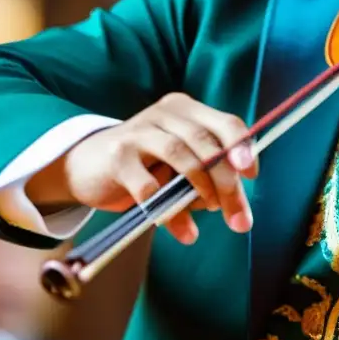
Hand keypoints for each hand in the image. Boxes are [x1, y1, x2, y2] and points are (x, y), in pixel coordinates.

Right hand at [28, 93, 257, 244]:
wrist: (86, 167)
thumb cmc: (145, 168)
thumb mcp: (180, 170)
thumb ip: (209, 183)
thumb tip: (240, 216)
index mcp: (188, 110)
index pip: (227, 123)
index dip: (243, 148)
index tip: (252, 175)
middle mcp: (167, 113)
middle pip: (208, 143)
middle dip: (228, 182)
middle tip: (239, 217)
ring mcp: (140, 129)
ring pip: (183, 156)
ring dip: (201, 190)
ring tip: (207, 213)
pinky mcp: (118, 154)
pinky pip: (150, 185)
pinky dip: (168, 210)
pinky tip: (180, 229)